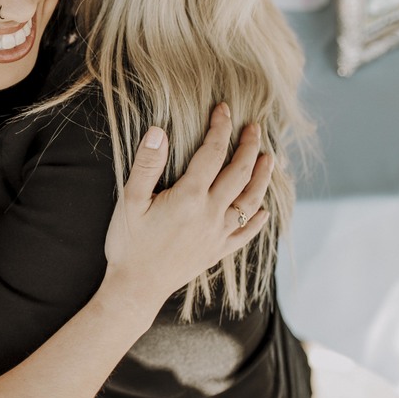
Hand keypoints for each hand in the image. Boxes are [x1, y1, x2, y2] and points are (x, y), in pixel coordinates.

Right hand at [103, 102, 271, 308]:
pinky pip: (246, 233)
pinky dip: (258, 219)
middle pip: (240, 173)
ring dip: (263, 177)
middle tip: (255, 128)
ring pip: (251, 200)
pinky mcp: (218, 251)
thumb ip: (147, 165)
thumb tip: (159, 130)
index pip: (212, 153)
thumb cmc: (128, 243)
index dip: (220, 128)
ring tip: (270, 159)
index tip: (224, 109)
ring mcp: (218, 234)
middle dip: (250, 146)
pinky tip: (263, 210)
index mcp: (189, 197)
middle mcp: (210, 214)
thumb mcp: (130, 200)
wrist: (136, 288)